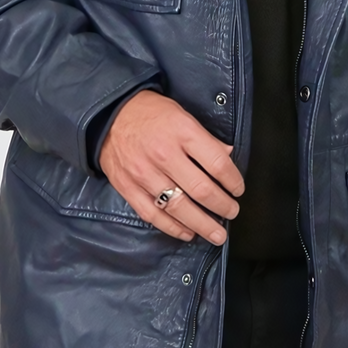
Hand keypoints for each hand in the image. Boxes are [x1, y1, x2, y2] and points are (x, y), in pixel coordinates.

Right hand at [98, 90, 243, 244]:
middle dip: (222, 206)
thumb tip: (228, 156)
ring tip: (217, 234)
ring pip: (179, 208)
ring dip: (203, 225)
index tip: (238, 189)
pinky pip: (154, 215)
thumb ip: (206, 139)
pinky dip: (173, 228)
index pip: (217, 163)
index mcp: (182, 132)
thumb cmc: (150, 113)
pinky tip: (188, 232)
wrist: (109, 115)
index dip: (233, 181)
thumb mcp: (183, 115)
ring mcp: (145, 174)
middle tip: (232, 212)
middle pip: (201, 190)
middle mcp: (164, 154)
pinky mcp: (129, 188)